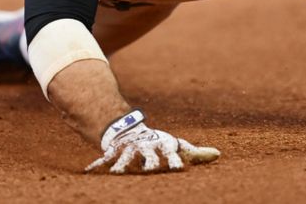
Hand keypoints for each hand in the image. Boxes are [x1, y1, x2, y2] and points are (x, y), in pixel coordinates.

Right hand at [84, 110, 219, 173]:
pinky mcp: (114, 152)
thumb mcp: (176, 146)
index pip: (171, 154)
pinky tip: (88, 172)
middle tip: (150, 170)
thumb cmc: (158, 143)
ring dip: (121, 166)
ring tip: (117, 174)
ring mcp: (128, 149)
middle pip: (148, 157)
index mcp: (162, 146)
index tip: (179, 169)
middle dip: (149, 163)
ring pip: (124, 159)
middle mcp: (145, 147)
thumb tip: (218, 155)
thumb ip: (195, 153)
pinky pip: (103, 159)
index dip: (175, 161)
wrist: (131, 130)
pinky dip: (96, 165)